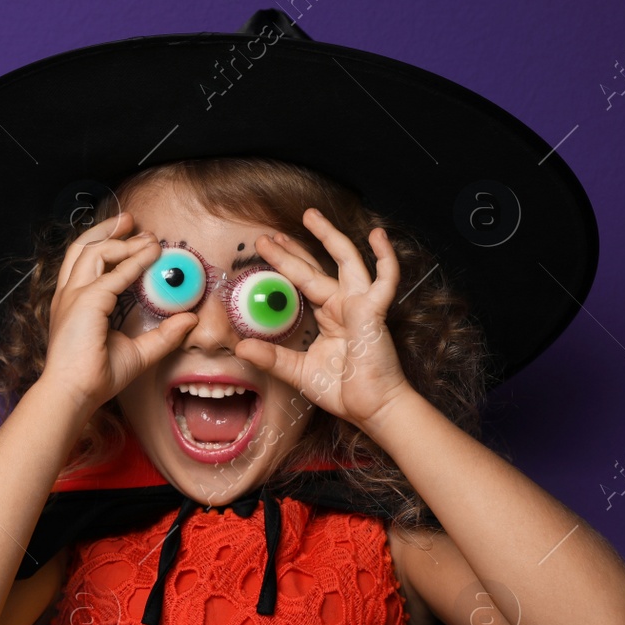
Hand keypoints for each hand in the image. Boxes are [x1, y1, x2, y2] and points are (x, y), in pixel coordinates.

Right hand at [35, 211, 197, 411]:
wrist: (74, 392)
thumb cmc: (95, 376)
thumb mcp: (138, 352)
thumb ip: (163, 336)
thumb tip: (190, 320)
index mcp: (73, 303)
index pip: (85, 263)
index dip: (107, 246)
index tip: (132, 238)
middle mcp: (69, 295)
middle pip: (83, 248)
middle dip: (107, 230)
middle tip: (132, 222)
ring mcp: (74, 296)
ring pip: (93, 251)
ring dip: (121, 240)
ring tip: (145, 237)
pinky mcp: (85, 302)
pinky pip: (114, 275)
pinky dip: (134, 262)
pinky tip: (151, 256)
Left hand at [233, 207, 413, 429]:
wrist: (371, 408)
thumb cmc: (342, 390)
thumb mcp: (297, 372)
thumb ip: (271, 358)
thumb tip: (240, 348)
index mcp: (329, 316)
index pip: (303, 282)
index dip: (285, 263)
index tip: (265, 247)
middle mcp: (344, 306)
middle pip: (316, 267)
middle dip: (293, 248)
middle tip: (270, 234)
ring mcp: (361, 306)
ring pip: (345, 261)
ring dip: (329, 236)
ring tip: (310, 215)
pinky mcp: (375, 312)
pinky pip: (384, 279)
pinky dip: (385, 257)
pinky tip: (377, 236)